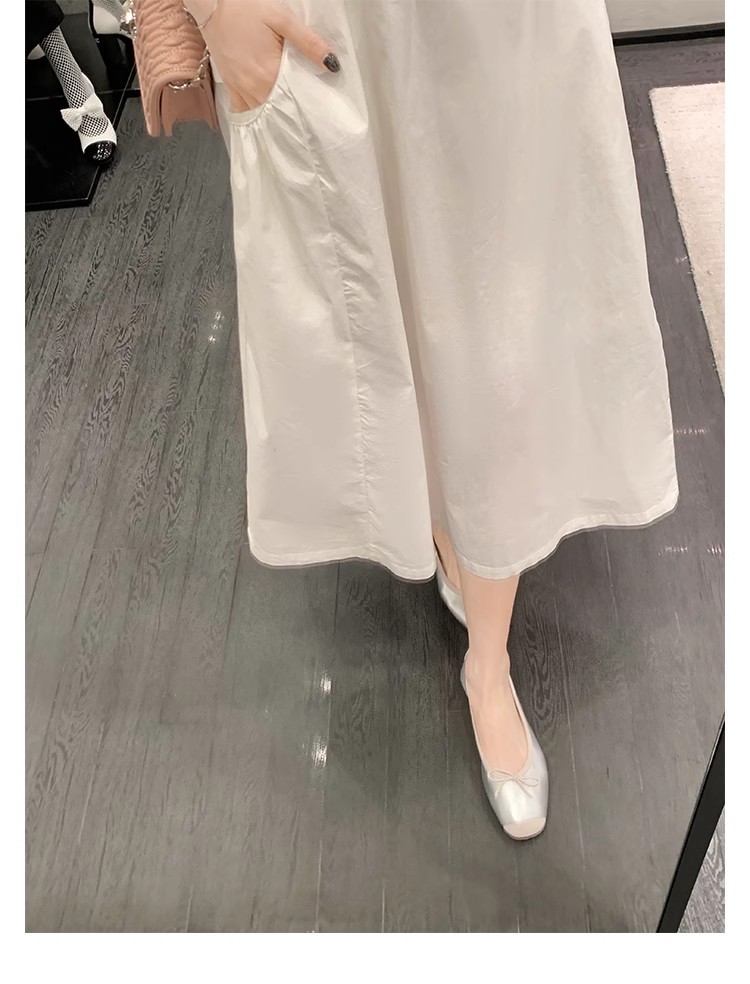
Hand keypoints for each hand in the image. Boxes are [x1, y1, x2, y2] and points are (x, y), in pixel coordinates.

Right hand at [184, 0, 339, 112]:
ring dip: (275, 114)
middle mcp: (253, 86)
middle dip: (293, 112)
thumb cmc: (245, 7)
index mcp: (268, 73)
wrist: (212, 2)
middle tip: (308, 116)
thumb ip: (308, 42)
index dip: (308, 105)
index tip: (319, 109)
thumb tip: (331, 63)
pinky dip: (255, 113)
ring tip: (291, 116)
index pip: (294, 99)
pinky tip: (266, 115)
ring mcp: (239, 87)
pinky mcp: (230, 84)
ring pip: (262, 112)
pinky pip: (243, 108)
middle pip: (278, 109)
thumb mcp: (282, 19)